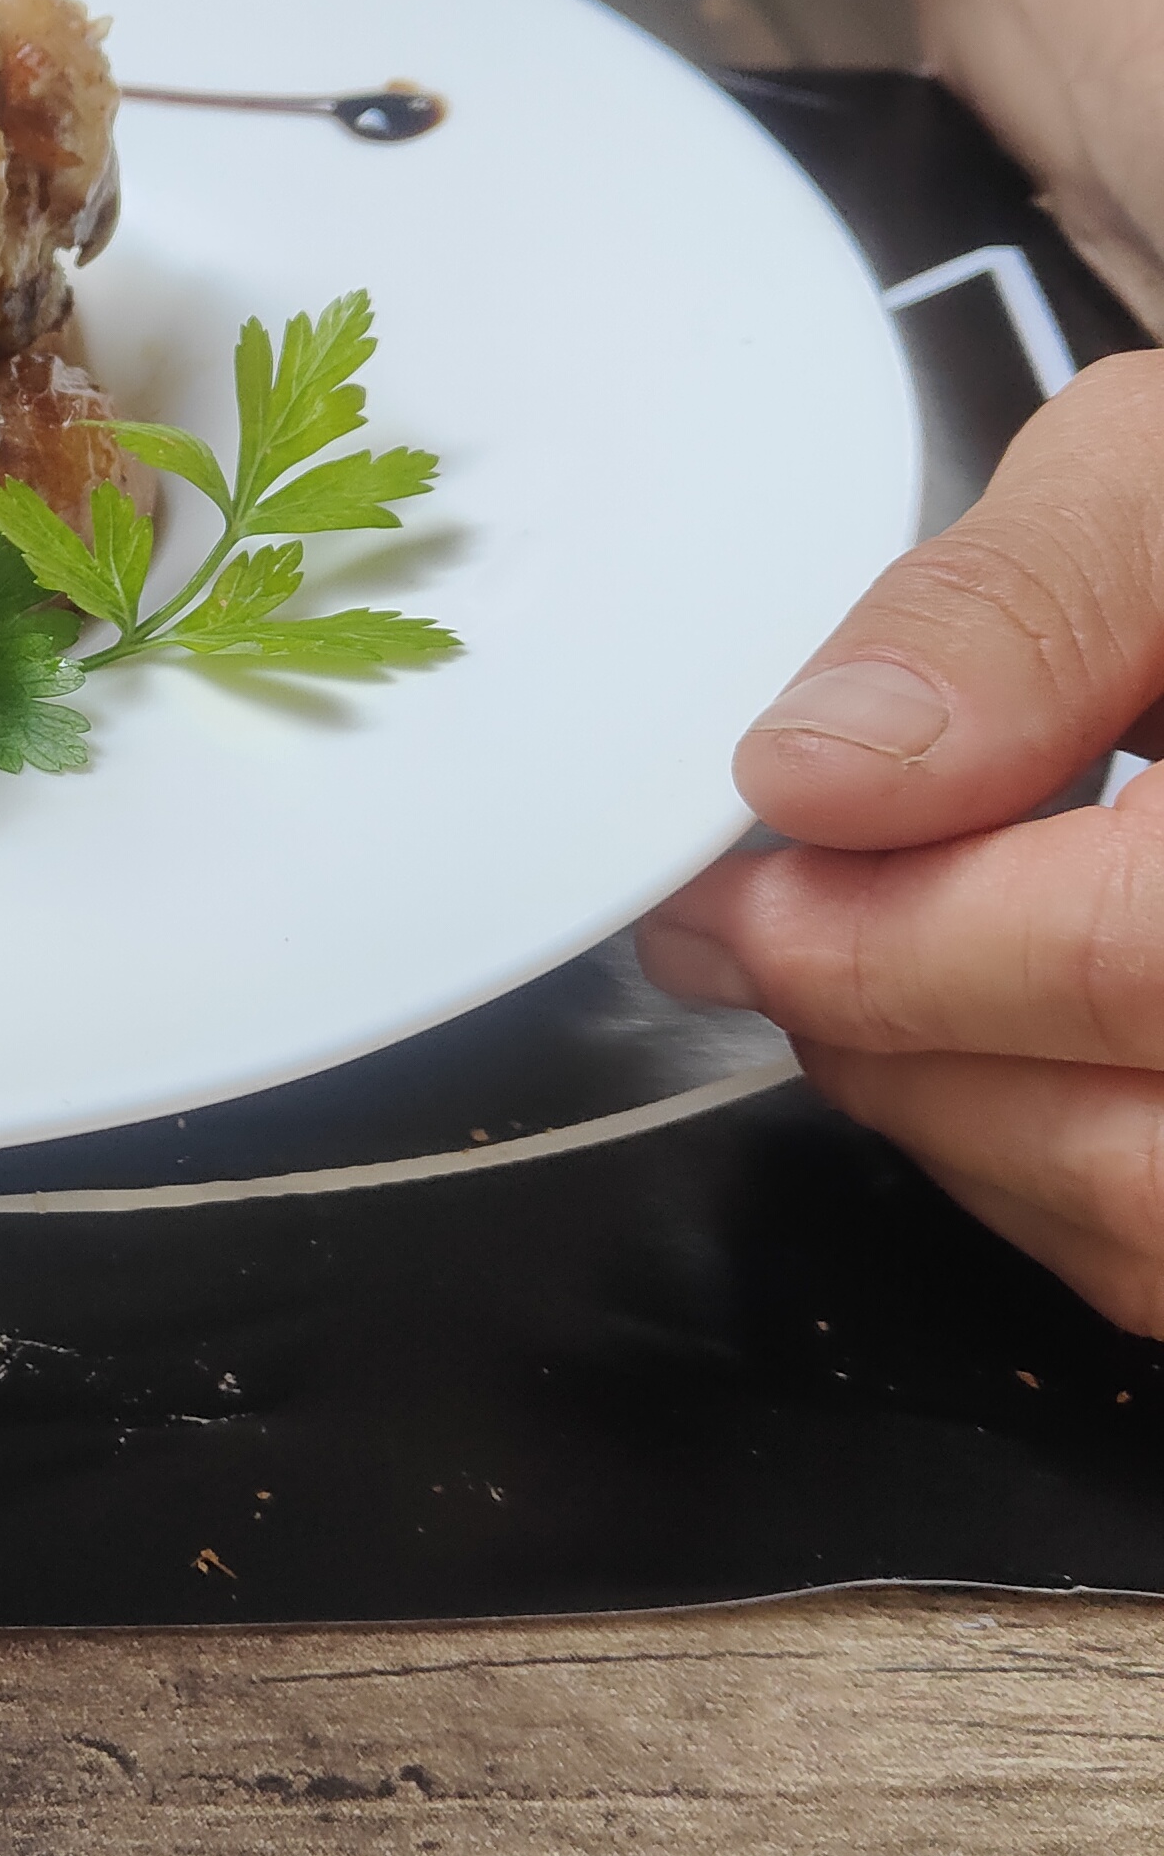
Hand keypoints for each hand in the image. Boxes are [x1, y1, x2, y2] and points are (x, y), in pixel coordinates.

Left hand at [639, 351, 1163, 1334]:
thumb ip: (1019, 609)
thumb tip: (829, 763)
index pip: (1132, 960)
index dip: (887, 940)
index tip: (734, 883)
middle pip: (1136, 1157)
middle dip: (893, 1038)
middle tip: (753, 927)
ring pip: (1150, 1245)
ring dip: (953, 1122)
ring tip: (858, 968)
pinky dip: (1048, 1171)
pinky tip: (986, 1040)